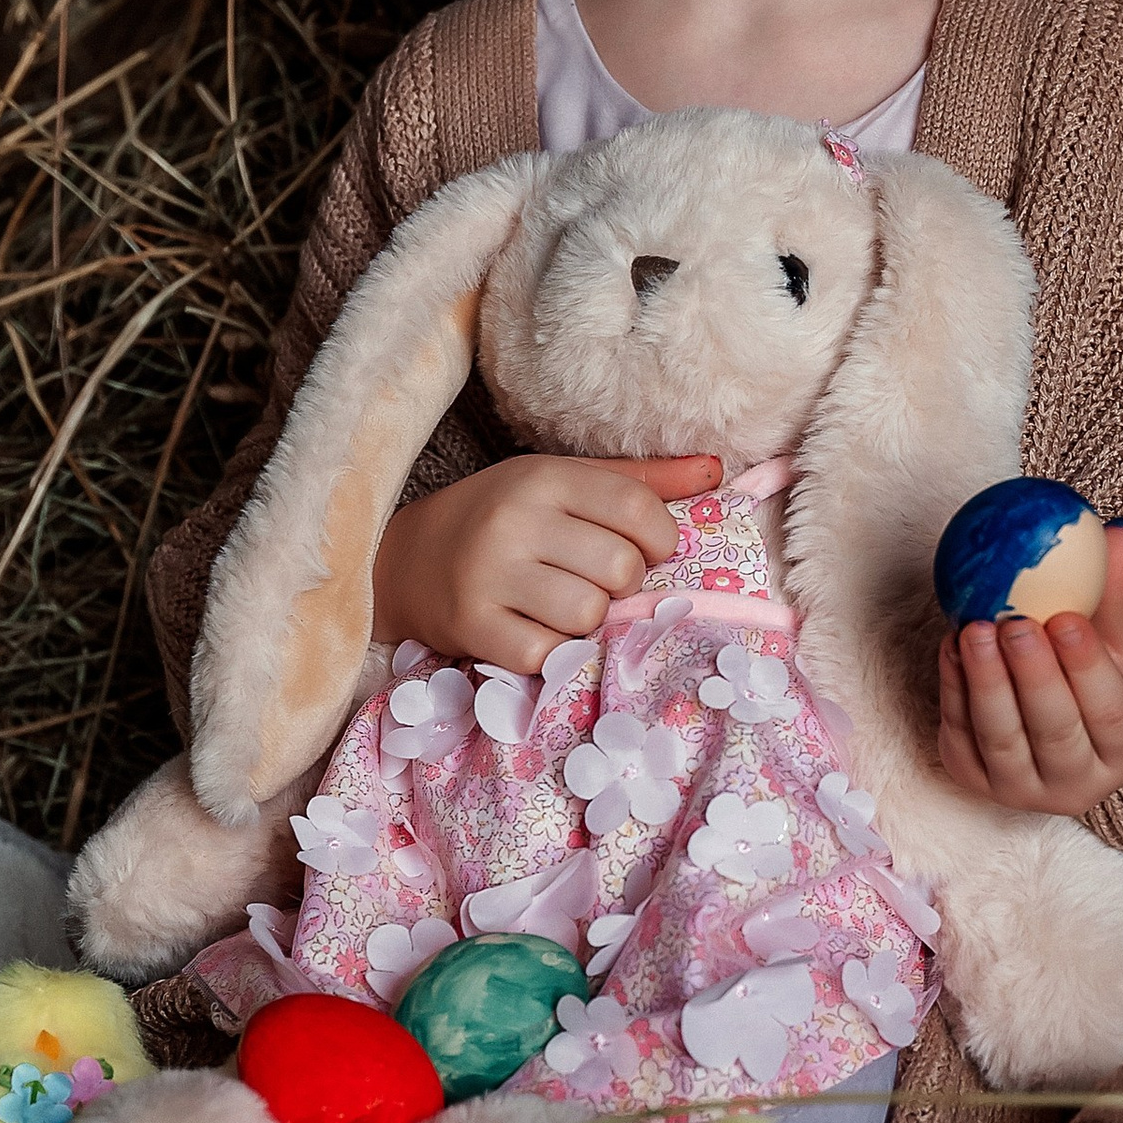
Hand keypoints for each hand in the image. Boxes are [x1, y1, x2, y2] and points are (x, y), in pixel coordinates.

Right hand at [372, 453, 721, 671]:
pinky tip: (535, 630)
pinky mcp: (472, 626)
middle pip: (620, 569)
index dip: (660, 540)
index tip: (642, 551)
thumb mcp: (562, 482)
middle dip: (621, 585)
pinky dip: (552, 652)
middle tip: (593, 581)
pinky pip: (546, 654)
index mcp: (544, 477)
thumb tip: (718, 469)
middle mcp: (515, 521)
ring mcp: (490, 575)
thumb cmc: (501, 518)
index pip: (639, 511)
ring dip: (587, 621)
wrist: (405, 559)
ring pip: (587, 614)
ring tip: (563, 606)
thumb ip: (641, 480)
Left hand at [936, 521, 1122, 817]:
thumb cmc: (1096, 684)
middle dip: (1032, 676)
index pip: (1109, 713)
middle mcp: (1078, 784)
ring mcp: (1021, 789)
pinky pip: (960, 735)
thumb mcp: (1116, 645)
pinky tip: (952, 646)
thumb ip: (1113, 593)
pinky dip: (953, 690)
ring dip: (984, 682)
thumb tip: (1120, 529)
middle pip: (1054, 731)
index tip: (1067, 619)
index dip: (1087, 668)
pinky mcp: (973, 781)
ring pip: (1001, 738)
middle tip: (1015, 623)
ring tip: (975, 628)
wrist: (1055, 737)